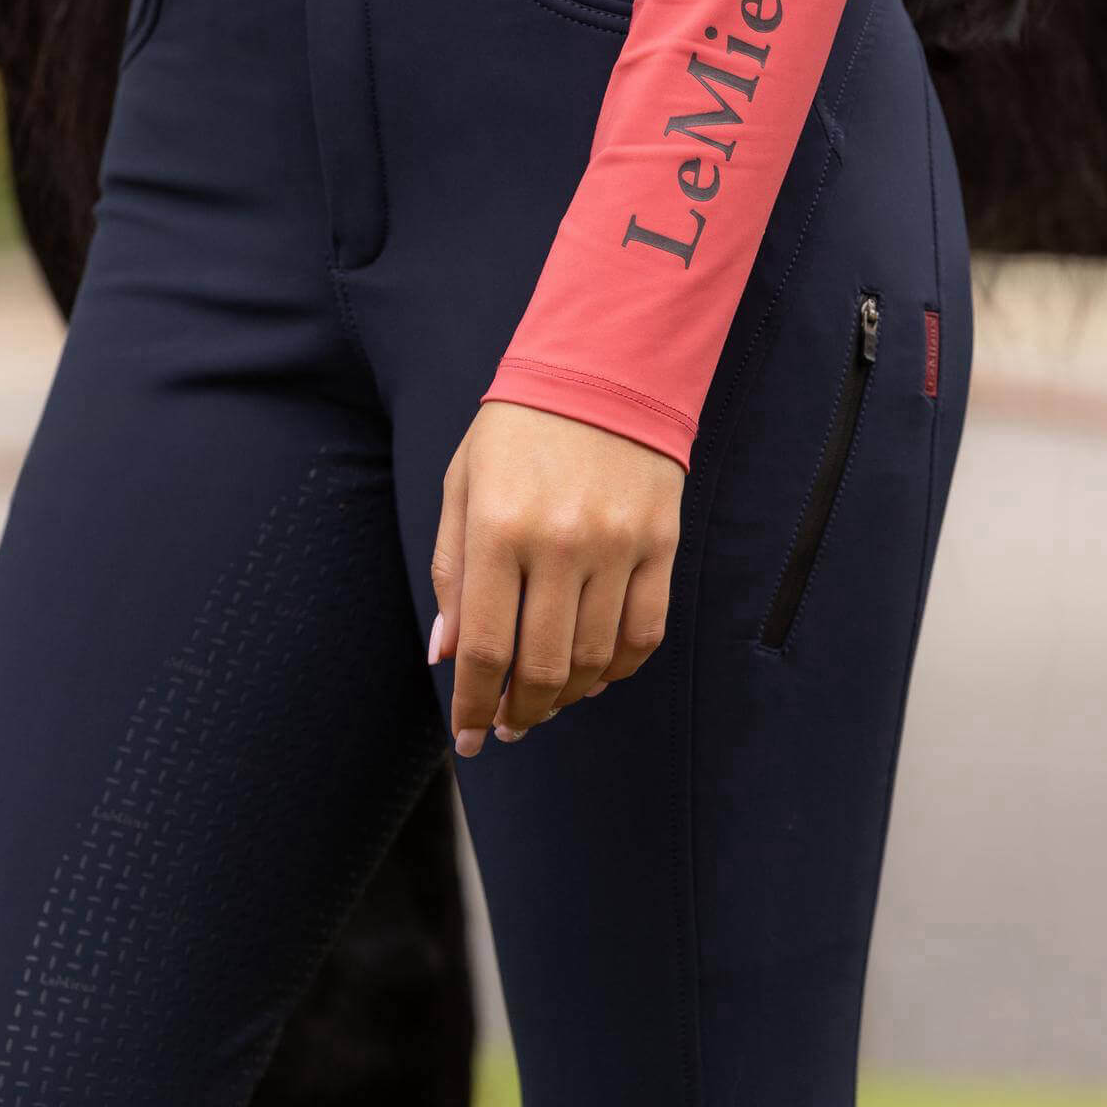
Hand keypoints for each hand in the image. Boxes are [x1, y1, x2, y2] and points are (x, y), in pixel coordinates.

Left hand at [429, 400, 685, 756]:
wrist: (604, 367)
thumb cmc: (517, 429)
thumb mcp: (462, 488)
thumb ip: (452, 574)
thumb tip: (447, 657)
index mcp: (498, 528)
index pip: (486, 650)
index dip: (473, 707)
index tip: (466, 739)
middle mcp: (559, 543)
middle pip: (542, 668)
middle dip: (519, 714)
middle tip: (506, 728)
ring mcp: (617, 546)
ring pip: (595, 660)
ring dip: (566, 697)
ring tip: (544, 704)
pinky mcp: (660, 544)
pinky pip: (645, 633)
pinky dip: (619, 669)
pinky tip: (595, 677)